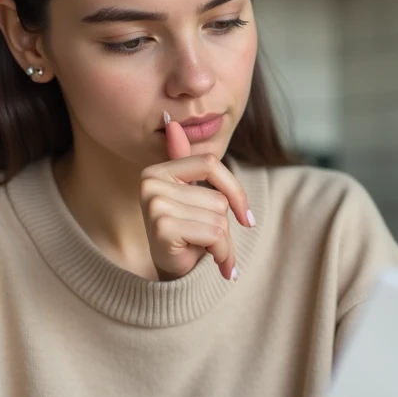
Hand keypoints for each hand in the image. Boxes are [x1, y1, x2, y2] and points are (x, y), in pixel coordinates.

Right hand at [139, 114, 253, 280]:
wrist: (171, 273)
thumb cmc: (185, 233)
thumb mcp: (190, 196)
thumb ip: (184, 160)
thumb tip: (172, 123)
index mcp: (157, 170)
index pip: (210, 163)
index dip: (235, 191)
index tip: (246, 218)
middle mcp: (150, 183)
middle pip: (217, 197)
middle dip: (225, 226)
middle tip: (211, 243)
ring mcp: (154, 204)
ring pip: (219, 218)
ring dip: (224, 243)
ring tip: (206, 251)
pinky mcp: (162, 227)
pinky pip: (214, 235)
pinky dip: (221, 253)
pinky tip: (209, 261)